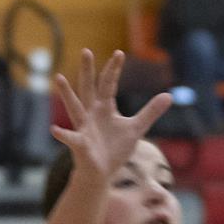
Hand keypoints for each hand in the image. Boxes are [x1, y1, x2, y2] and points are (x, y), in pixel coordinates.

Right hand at [49, 49, 172, 179]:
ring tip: (59, 77)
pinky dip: (63, 134)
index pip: (109, 85)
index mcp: (105, 108)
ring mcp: (84, 128)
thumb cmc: (115, 148)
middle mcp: (91, 114)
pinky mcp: (80, 145)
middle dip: (88, 71)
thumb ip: (150, 112)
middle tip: (86, 50)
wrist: (102, 172)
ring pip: (75, 108)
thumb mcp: (137, 128)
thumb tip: (169, 95)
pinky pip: (71, 139)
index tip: (119, 53)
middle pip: (89, 88)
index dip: (114, 70)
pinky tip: (54, 129)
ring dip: (67, 94)